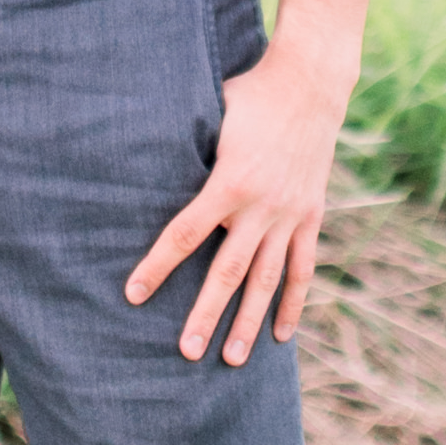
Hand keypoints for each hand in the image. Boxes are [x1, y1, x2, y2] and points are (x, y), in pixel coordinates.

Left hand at [125, 35, 350, 365]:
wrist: (310, 84)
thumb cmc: (249, 94)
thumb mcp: (210, 114)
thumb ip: (185, 146)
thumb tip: (139, 157)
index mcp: (229, 181)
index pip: (184, 234)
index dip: (157, 266)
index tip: (133, 294)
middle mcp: (261, 206)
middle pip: (227, 271)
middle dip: (205, 314)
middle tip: (187, 352)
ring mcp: (290, 215)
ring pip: (267, 279)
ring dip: (249, 322)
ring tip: (232, 360)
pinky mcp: (311, 216)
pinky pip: (303, 268)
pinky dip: (293, 303)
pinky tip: (282, 336)